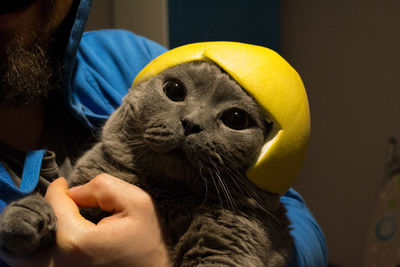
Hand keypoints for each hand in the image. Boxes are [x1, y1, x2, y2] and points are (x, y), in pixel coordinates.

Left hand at [0, 175, 169, 266]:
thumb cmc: (147, 242)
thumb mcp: (138, 203)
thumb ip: (103, 187)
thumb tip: (73, 192)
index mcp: (75, 240)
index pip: (52, 204)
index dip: (58, 189)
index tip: (63, 184)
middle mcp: (58, 262)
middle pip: (32, 228)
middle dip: (43, 210)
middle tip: (60, 204)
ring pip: (24, 251)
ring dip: (37, 230)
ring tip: (56, 220)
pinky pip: (35, 262)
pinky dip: (38, 248)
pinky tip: (54, 239)